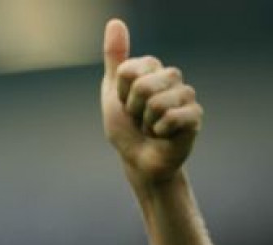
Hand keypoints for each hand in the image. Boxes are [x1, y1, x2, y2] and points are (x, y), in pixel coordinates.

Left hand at [101, 19, 202, 186]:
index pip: (128, 71)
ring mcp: (186, 95)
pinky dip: (159, 131)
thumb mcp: (112, 91)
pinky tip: (164, 135)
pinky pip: (171, 117)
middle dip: (133, 109)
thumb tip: (115, 22)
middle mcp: (172, 77)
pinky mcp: (195, 115)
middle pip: (142, 85)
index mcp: (153, 68)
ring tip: (151, 127)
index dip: (121, 94)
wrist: (138, 159)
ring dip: (145, 122)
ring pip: (156, 103)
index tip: (125, 104)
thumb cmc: (126, 127)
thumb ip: (115, 58)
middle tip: (139, 119)